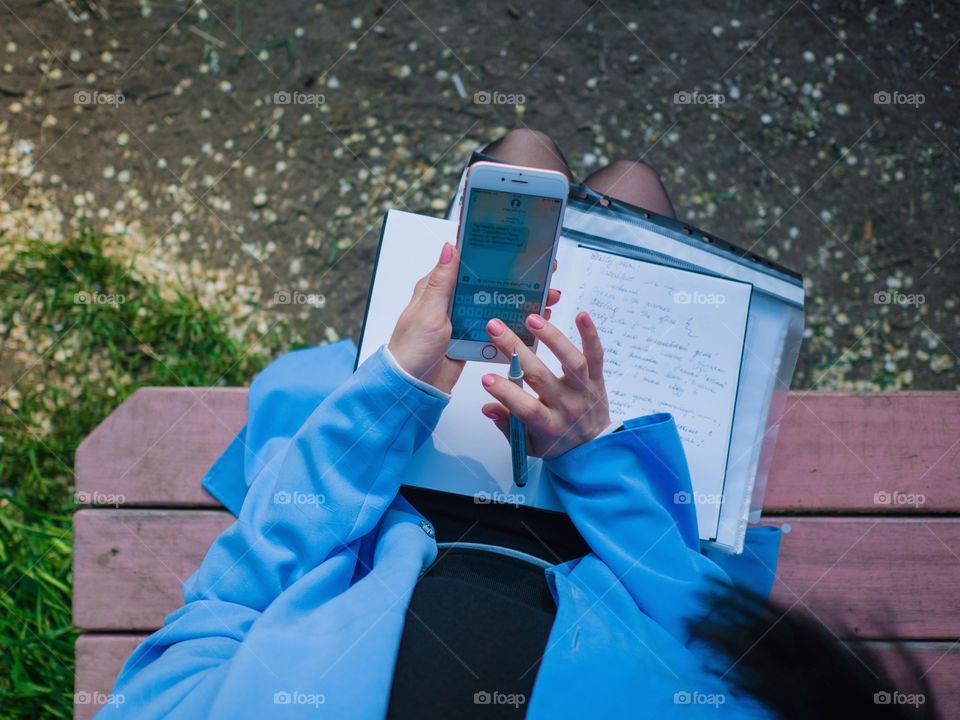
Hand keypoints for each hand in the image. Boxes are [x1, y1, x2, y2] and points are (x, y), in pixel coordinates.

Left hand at [388, 242, 561, 394]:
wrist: (411, 388)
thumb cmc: (411, 349)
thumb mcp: (428, 311)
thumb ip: (441, 282)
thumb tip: (449, 247)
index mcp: (437, 288)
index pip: (467, 262)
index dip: (491, 253)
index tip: (517, 247)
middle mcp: (450, 302)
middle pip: (488, 284)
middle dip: (515, 279)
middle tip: (542, 275)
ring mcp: (462, 322)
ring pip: (495, 306)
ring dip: (519, 302)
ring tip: (545, 299)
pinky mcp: (470, 340)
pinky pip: (494, 329)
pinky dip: (512, 326)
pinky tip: (530, 323)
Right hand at [479, 311, 609, 457]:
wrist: (593, 449)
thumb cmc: (554, 442)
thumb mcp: (526, 444)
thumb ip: (506, 425)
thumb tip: (487, 407)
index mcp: (548, 425)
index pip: (526, 408)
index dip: (506, 393)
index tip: (486, 377)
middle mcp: (567, 406)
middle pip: (541, 377)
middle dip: (516, 351)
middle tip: (495, 328)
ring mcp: (585, 391)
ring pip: (572, 362)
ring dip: (552, 338)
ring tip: (532, 320)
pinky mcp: (598, 379)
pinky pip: (596, 355)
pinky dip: (590, 334)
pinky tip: (581, 315)